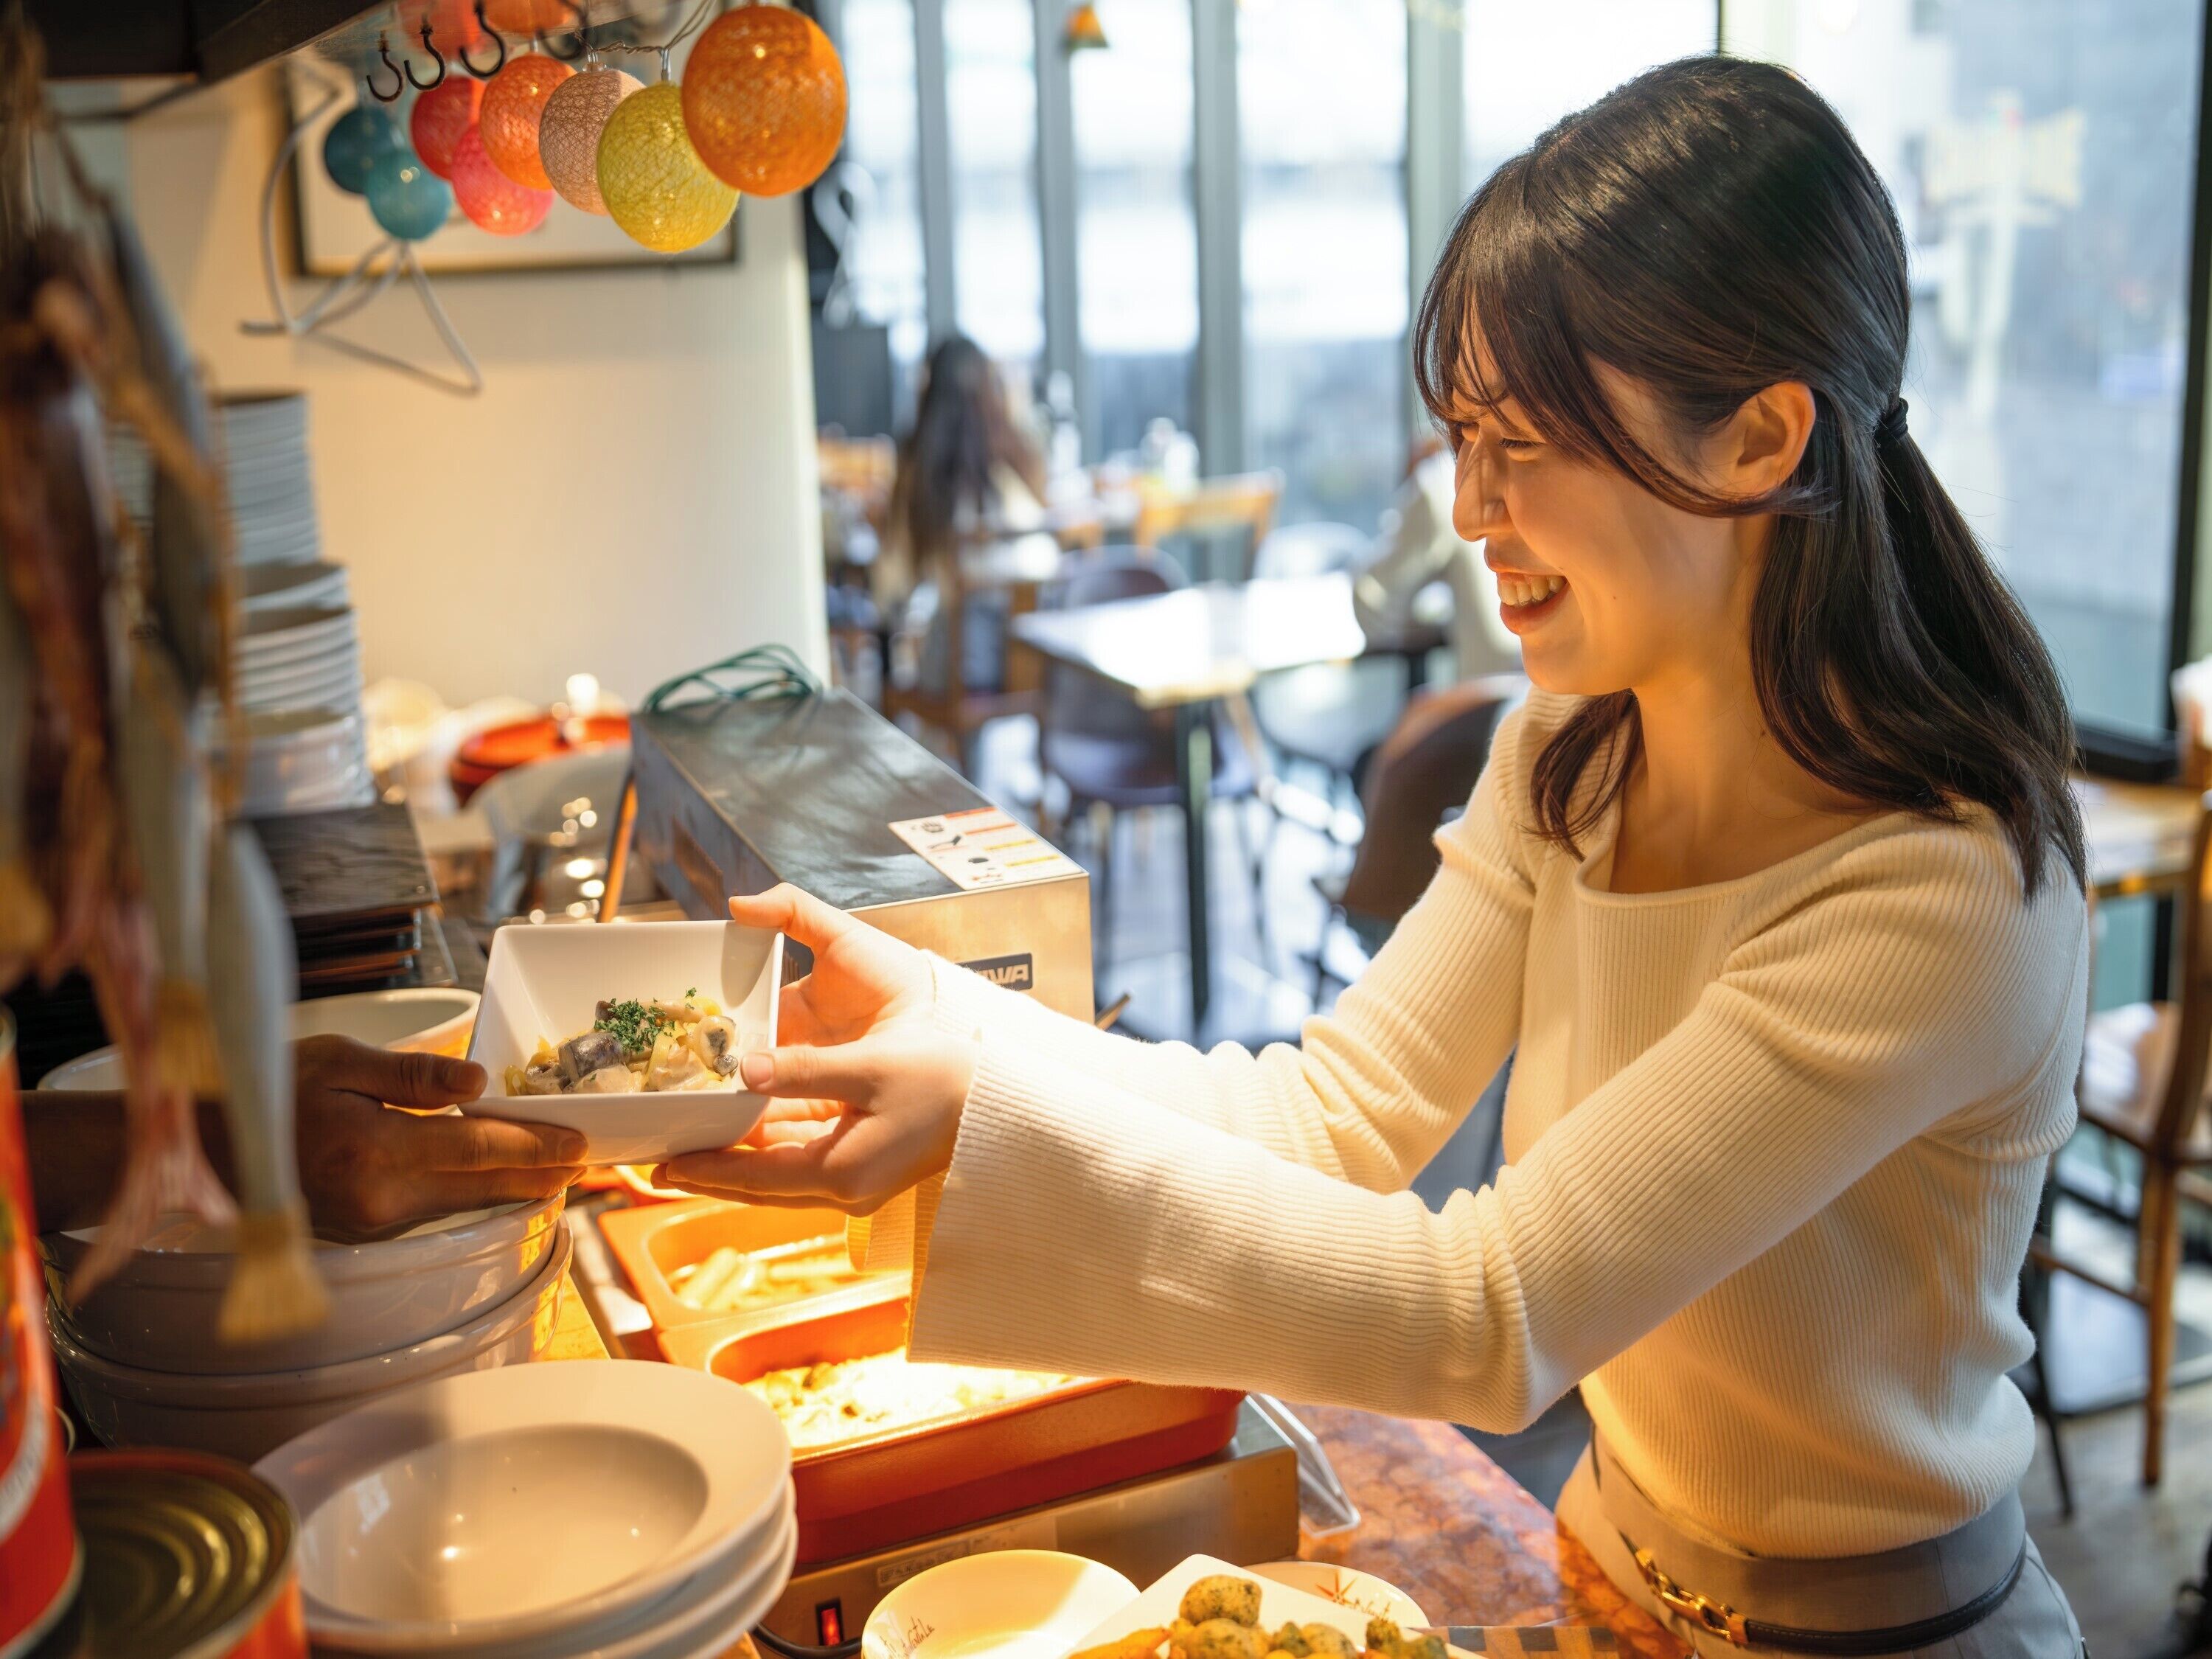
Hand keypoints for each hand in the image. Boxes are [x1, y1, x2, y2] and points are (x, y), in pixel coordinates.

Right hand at [285, 1035, 587, 1241]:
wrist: (209, 1141)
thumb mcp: (340, 1061)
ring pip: (460, 1201)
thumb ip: (413, 1074)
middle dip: (537, 1172)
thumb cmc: (274, 1087)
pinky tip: (494, 1175)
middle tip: (586, 1160)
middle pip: (480, 1186)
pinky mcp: (363, 1230)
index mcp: (374, 1151)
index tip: (579, 1143)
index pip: (477, 1150)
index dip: (534, 1146)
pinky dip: (469, 1190)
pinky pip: (433, 1208)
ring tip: (555, 1164)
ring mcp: (370, 1221)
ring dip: (508, 1183)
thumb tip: (478, 1080)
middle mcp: (378, 1198)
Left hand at [654, 885, 976, 1214]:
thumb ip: (803, 1068)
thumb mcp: (870, 1067)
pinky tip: (750, 1125)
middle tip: (660, 1160)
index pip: (752, 1178)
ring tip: (696, 1140)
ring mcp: (856, 1181)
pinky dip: (771, 1147)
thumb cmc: (946, 1083)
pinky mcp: (866, 1166)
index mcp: (841, 1171)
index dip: (703, 1171)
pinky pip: (803, 1161)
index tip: (658, 1167)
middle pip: (758, 1186)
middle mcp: (844, 1188)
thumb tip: (746, 1071)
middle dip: (710, 1172)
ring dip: (738, 1160)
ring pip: (778, 1175)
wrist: (1002, 1107)